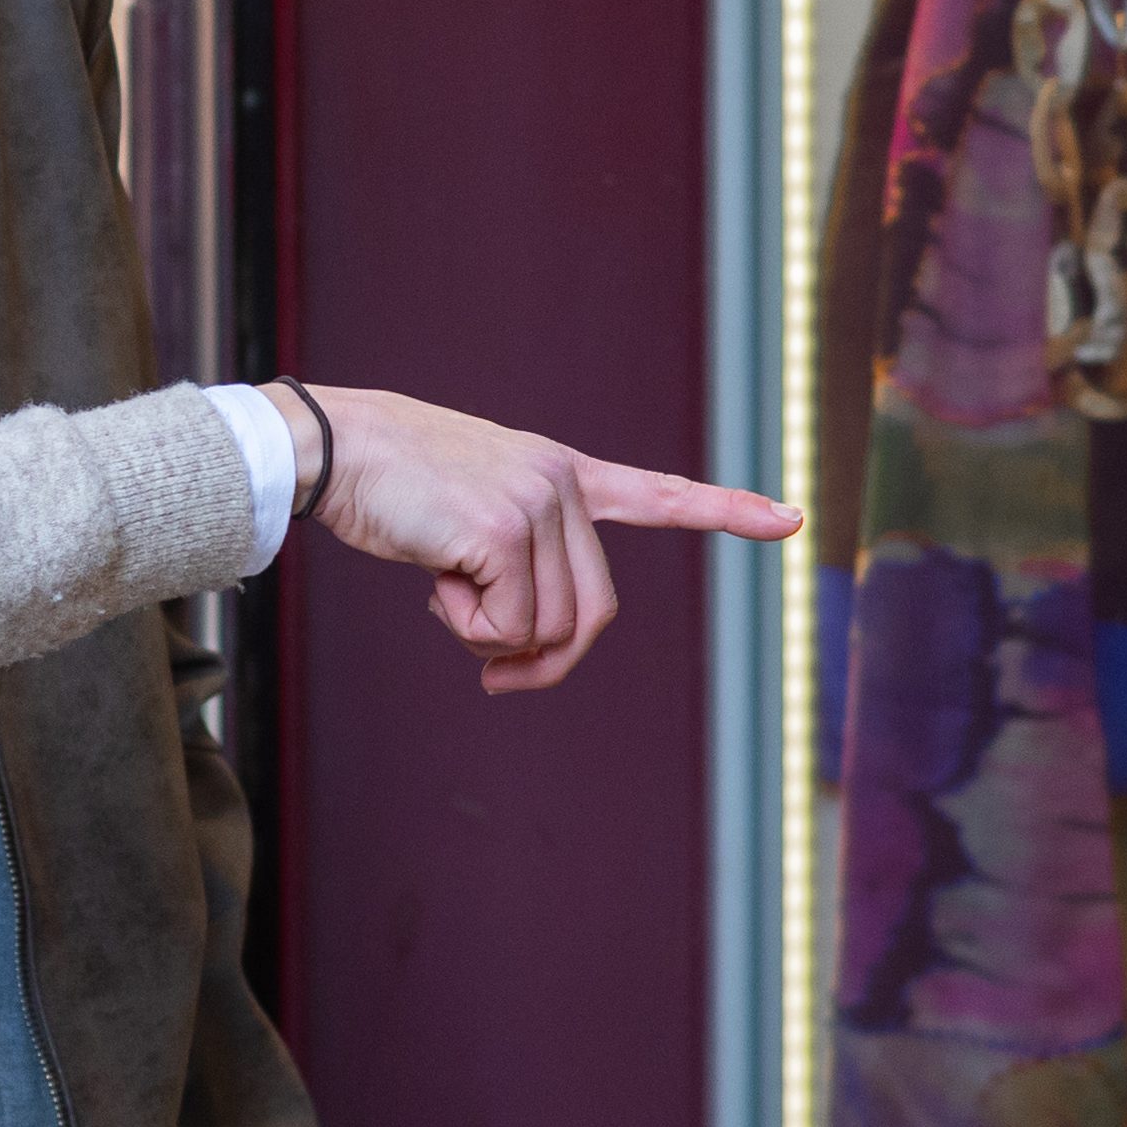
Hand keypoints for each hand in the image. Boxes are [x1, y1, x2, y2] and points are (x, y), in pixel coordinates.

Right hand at [289, 386, 797, 692]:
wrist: (336, 450)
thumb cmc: (395, 492)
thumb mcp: (472, 524)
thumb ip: (521, 571)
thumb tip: (528, 652)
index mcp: (563, 475)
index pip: (659, 494)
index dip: (726, 511)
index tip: (791, 520)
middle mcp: (563, 484)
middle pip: (593, 615)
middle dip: (545, 661)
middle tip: (495, 675)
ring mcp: (539, 504)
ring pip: (549, 630)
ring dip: (492, 642)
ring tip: (445, 590)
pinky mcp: (503, 532)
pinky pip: (506, 629)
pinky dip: (467, 631)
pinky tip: (435, 582)